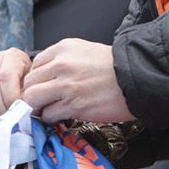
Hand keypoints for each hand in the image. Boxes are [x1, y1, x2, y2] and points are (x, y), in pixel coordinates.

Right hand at [0, 49, 31, 119]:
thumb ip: (31, 95)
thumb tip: (26, 112)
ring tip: (3, 125)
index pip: (6, 76)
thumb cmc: (32, 82)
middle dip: (0, 109)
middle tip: (10, 123)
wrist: (22, 76)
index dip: (12, 98)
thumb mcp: (36, 84)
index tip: (20, 113)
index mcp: (11, 56)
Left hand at [20, 39, 134, 122]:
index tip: (42, 86)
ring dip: (38, 107)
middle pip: (28, 82)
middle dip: (33, 94)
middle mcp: (61, 65)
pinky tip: (60, 117)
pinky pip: (48, 114)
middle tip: (42, 101)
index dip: (37, 79)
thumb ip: (64, 60)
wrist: (140, 78)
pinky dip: (50, 119)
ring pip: (32, 99)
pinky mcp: (73, 105)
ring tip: (48, 110)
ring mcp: (65, 86)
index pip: (34, 65)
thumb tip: (49, 74)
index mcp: (63, 49)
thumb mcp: (86, 51)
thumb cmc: (117, 67)